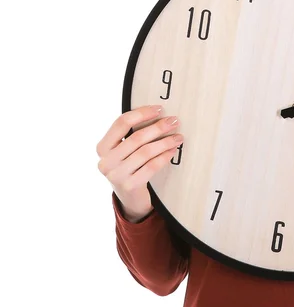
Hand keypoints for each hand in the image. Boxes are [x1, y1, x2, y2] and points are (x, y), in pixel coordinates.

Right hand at [96, 105, 183, 221]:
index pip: (121, 122)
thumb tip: (158, 112)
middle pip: (136, 137)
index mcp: (103, 147)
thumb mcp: (124, 150)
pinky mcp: (129, 186)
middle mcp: (106, 161)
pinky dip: (164, 156)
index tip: (159, 109)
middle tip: (174, 121)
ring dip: (165, 142)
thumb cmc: (130, 166)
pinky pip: (151, 166)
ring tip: (178, 137)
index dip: (142, 113)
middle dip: (158, 127)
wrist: (130, 197)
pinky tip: (172, 151)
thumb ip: (132, 134)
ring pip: (146, 152)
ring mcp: (116, 175)